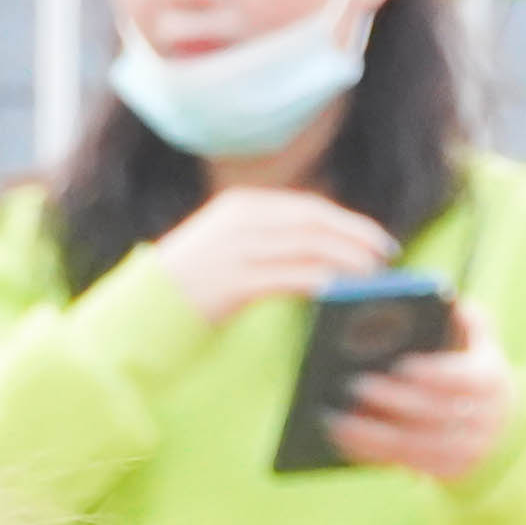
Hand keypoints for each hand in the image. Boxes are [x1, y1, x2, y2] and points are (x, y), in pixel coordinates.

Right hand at [154, 187, 397, 324]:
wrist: (138, 316)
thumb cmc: (187, 292)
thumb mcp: (225, 253)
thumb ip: (265, 245)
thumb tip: (316, 257)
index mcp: (242, 208)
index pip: (309, 208)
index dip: (349, 223)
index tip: (378, 240)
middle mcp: (242, 220)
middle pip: (315, 222)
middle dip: (356, 239)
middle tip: (386, 260)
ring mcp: (237, 249)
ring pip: (308, 247)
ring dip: (346, 261)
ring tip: (372, 279)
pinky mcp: (233, 281)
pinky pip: (288, 276)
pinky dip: (319, 281)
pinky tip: (340, 292)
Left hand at [326, 304, 519, 483]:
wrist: (500, 429)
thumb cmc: (475, 373)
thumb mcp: (482, 344)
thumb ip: (469, 321)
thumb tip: (449, 302)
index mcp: (489, 381)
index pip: (462, 378)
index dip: (433, 372)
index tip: (402, 363)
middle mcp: (481, 418)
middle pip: (431, 412)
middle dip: (391, 400)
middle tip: (354, 384)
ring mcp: (464, 450)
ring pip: (414, 444)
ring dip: (372, 433)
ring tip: (337, 418)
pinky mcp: (445, 471)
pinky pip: (404, 463)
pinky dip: (371, 452)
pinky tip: (344, 440)